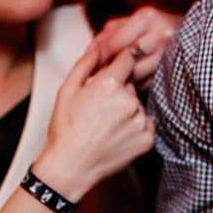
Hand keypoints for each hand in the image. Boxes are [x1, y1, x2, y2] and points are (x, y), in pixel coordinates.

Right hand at [34, 39, 154, 200]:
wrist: (70, 167)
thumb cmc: (65, 128)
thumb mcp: (67, 90)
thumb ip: (85, 63)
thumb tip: (98, 46)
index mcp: (109, 85)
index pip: (128, 59)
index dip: (118, 64)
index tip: (112, 72)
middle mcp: (129, 101)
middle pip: (131, 83)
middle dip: (119, 90)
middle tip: (100, 108)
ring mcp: (140, 122)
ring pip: (138, 104)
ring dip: (127, 109)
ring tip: (106, 124)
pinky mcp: (147, 140)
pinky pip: (145, 123)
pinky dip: (135, 127)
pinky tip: (116, 134)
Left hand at [91, 6, 181, 85]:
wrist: (197, 34)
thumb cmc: (158, 26)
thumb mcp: (136, 20)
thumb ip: (111, 31)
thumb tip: (89, 50)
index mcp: (147, 17)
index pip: (112, 42)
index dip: (97, 56)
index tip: (88, 64)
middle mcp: (160, 34)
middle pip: (123, 61)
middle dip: (110, 69)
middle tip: (101, 74)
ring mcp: (169, 54)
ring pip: (135, 75)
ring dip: (125, 78)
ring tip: (120, 75)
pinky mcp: (174, 71)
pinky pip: (147, 83)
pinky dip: (139, 83)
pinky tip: (139, 78)